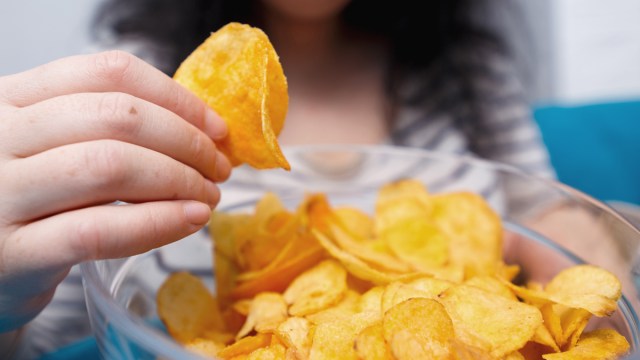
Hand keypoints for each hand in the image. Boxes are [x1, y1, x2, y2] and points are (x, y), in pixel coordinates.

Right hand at [0, 51, 230, 331]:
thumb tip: (201, 128)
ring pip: (111, 166)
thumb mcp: (52, 148)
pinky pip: (99, 230)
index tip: (216, 128)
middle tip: (219, 167)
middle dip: (187, 141)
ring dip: (179, 180)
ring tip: (208, 196)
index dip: (176, 98)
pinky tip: (190, 220)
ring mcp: (0, 194)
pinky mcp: (12, 254)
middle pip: (117, 116)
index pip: (107, 72)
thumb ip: (106, 129)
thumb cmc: (30, 203)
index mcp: (12, 98)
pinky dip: (157, 222)